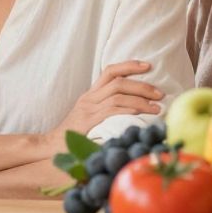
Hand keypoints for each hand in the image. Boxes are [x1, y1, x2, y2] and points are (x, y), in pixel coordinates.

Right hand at [48, 61, 162, 145]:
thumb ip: (107, 110)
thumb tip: (134, 109)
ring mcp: (88, 109)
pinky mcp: (89, 121)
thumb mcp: (89, 117)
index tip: (147, 66)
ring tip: (156, 107)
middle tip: (160, 93)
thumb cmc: (75, 135)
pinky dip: (129, 110)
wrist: (52, 147)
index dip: (129, 65)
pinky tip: (141, 114)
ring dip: (140, 100)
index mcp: (90, 94)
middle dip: (142, 85)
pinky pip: (111, 111)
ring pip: (118, 95)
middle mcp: (89, 98)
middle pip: (118, 82)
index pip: (110, 71)